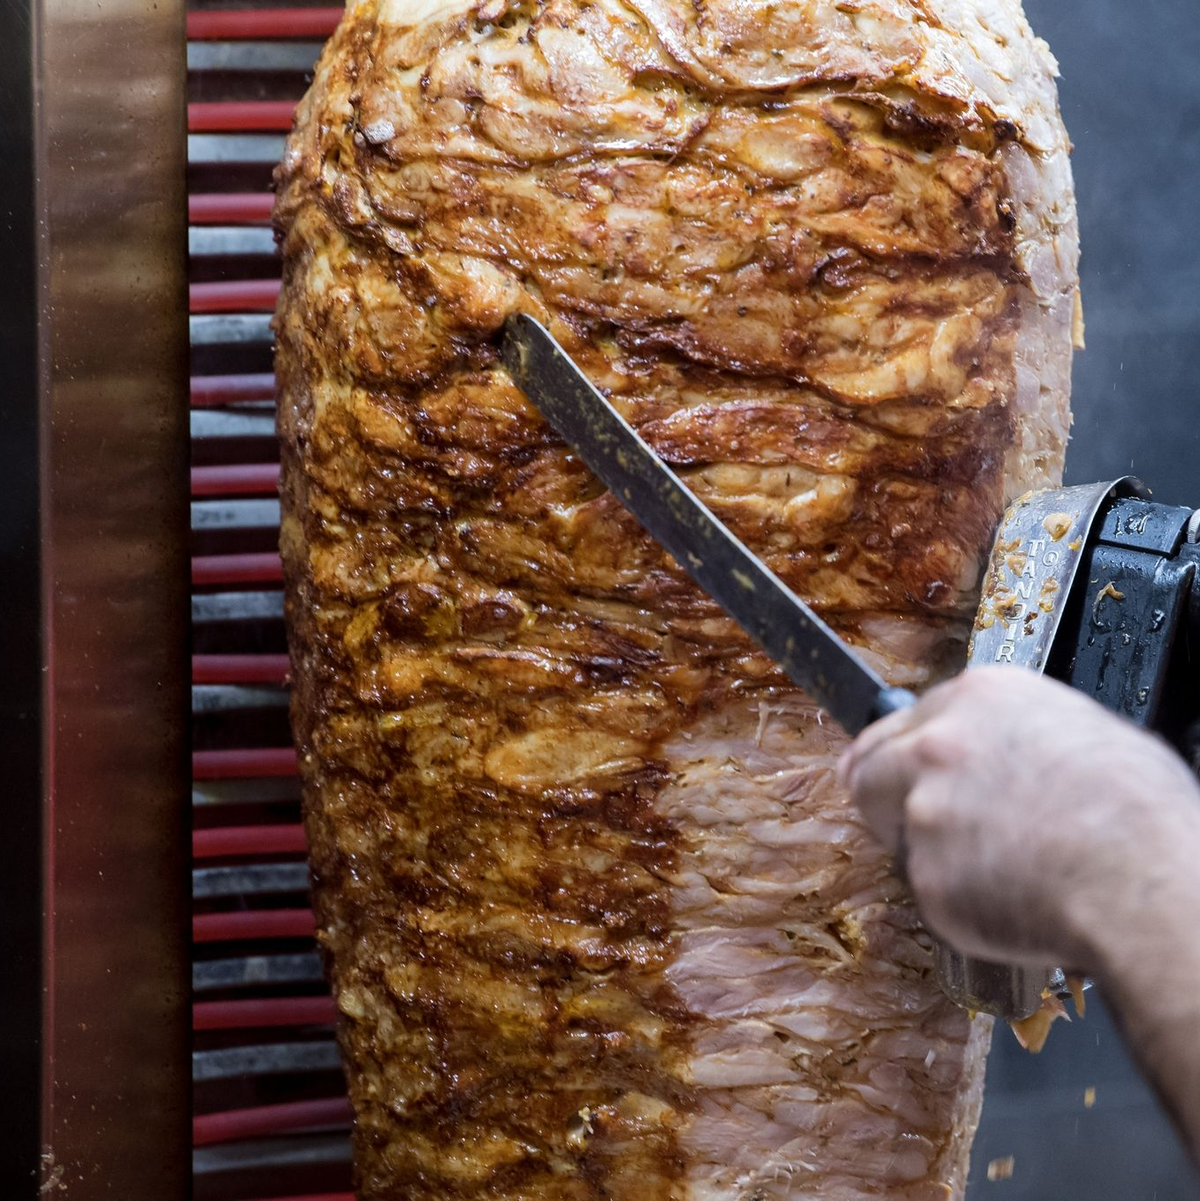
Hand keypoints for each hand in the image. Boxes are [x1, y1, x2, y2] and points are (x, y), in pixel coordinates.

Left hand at [839, 667, 1199, 968]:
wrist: (1144, 883)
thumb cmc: (1140, 815)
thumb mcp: (1087, 732)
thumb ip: (1016, 733)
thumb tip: (1012, 749)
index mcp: (982, 697)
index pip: (907, 719)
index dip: (903, 750)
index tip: (891, 766)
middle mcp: (940, 744)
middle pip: (872, 765)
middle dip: (882, 793)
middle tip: (901, 819)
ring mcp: (925, 809)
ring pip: (897, 832)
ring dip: (927, 850)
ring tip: (993, 867)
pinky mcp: (925, 873)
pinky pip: (929, 890)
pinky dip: (957, 902)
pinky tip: (1006, 899)